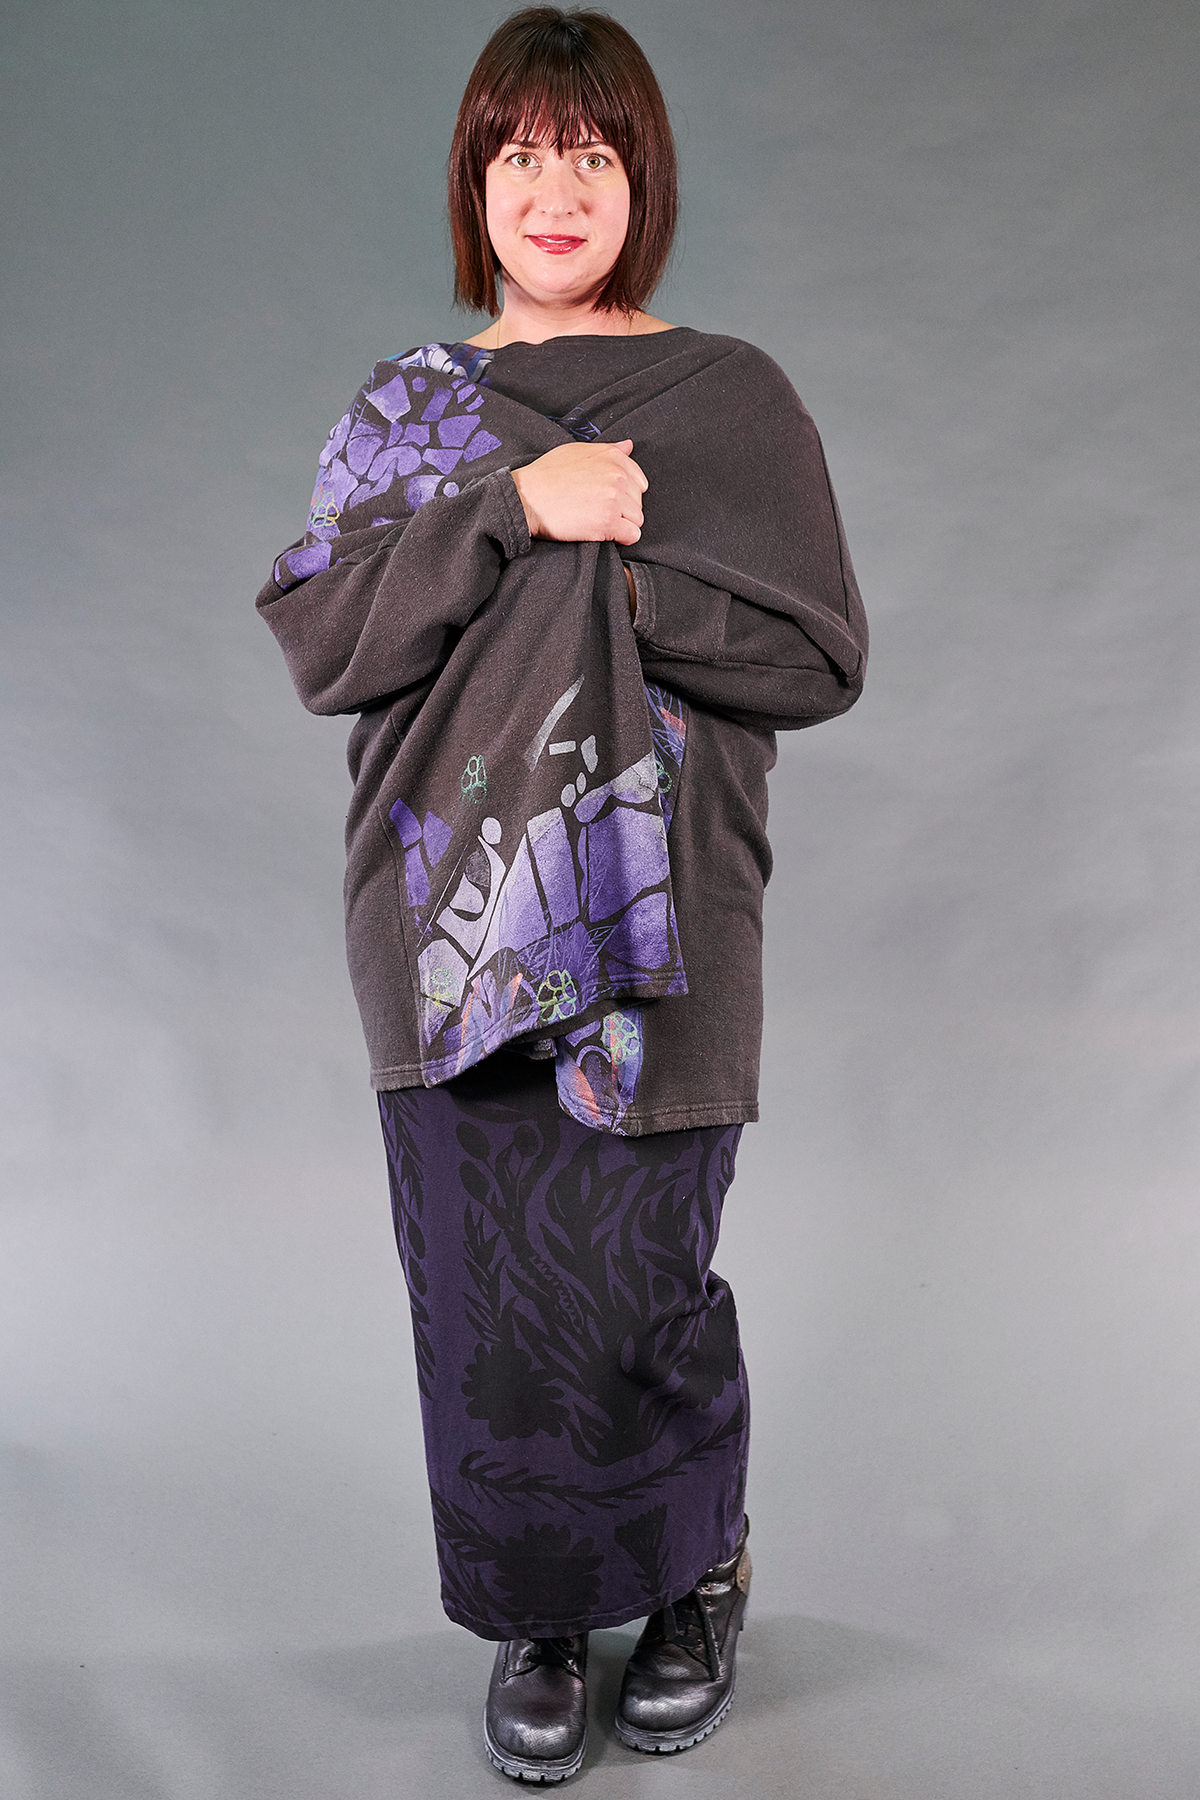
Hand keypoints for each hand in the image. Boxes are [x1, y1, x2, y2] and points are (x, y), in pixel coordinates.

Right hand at [511, 439, 646, 546]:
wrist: (525, 498)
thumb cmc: (546, 475)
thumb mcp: (577, 451)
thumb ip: (607, 450)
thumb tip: (629, 446)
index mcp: (613, 458)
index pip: (639, 482)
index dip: (624, 494)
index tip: (606, 498)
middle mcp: (617, 476)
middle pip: (638, 503)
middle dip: (623, 510)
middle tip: (597, 511)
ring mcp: (614, 500)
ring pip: (637, 520)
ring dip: (622, 524)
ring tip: (597, 521)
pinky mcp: (608, 522)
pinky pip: (632, 535)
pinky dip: (622, 538)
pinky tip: (604, 533)